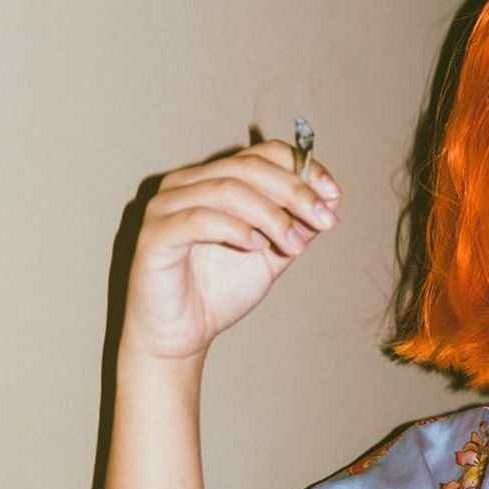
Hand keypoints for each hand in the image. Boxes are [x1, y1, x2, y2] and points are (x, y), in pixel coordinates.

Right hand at [118, 138, 342, 361]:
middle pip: (249, 167)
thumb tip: (331, 200)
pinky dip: (235, 228)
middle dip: (295, 192)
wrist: (184, 335)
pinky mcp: (156, 234)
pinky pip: (199, 218)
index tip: (333, 195)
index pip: (263, 154)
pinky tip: (257, 247)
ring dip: (271, 216)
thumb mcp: (273, 254)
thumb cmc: (220, 291)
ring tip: (294, 245)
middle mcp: (188, 183)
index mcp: (216, 180)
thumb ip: (297, 226)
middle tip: (325, 219)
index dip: (302, 168)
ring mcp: (167, 205)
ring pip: (228, 189)